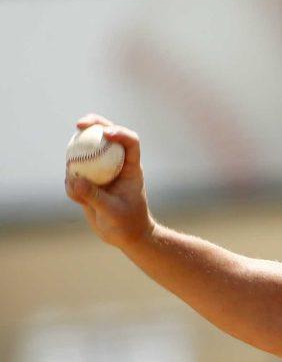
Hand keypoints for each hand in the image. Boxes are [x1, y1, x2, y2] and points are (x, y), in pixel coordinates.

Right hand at [64, 113, 155, 250]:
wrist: (124, 236)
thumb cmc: (127, 225)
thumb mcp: (113, 212)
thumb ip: (94, 196)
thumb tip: (75, 178)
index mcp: (131, 168)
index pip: (130, 142)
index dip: (120, 132)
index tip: (106, 133)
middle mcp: (115, 164)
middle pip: (105, 135)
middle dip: (93, 124)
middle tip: (79, 124)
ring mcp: (100, 171)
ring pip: (84, 152)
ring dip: (74, 161)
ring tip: (78, 190)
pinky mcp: (87, 180)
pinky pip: (73, 175)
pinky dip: (71, 185)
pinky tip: (78, 200)